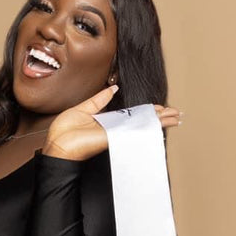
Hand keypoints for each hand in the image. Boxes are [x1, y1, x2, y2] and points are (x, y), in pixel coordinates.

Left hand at [43, 86, 180, 161]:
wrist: (58, 145)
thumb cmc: (64, 132)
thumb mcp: (83, 108)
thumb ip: (99, 99)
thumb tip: (112, 90)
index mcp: (107, 121)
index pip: (132, 114)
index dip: (146, 110)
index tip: (159, 107)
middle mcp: (115, 128)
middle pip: (142, 120)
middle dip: (160, 116)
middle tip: (176, 113)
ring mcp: (117, 133)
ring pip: (143, 125)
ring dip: (161, 120)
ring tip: (177, 117)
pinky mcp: (115, 136)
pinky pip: (135, 129)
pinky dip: (149, 126)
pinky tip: (162, 123)